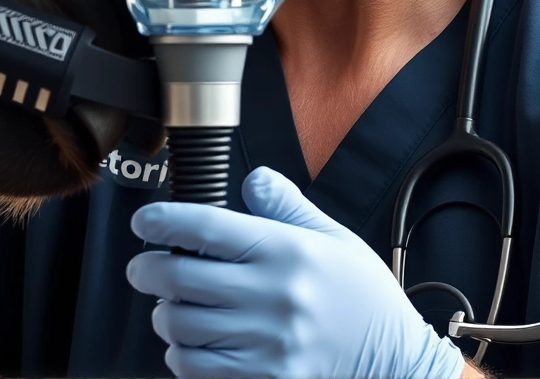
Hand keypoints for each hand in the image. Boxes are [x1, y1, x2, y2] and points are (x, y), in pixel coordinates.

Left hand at [126, 166, 464, 378]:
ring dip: (164, 315)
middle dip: (148, 270)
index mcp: (288, 252)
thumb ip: (287, 206)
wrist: (395, 362)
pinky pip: (198, 368)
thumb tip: (253, 180)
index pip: (207, 228)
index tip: (144, 222)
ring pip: (182, 326)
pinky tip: (189, 344)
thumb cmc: (363, 297)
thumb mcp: (334, 239)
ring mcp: (268, 342)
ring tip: (170, 308)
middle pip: (181, 278)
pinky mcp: (266, 377)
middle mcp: (274, 296)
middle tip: (144, 267)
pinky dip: (181, 355)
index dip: (163, 222)